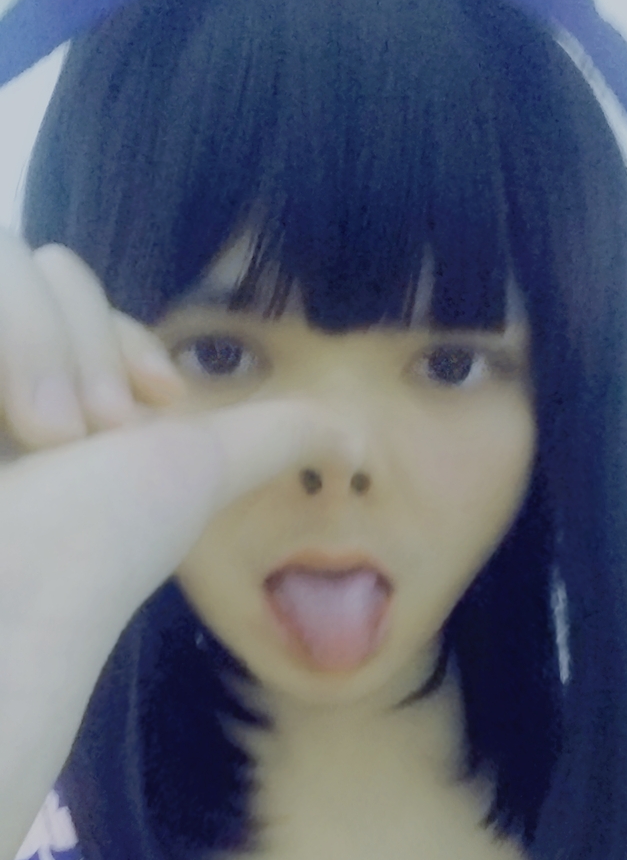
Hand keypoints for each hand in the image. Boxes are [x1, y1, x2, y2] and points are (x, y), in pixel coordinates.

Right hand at [0, 232, 349, 858]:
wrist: (15, 594)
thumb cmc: (102, 548)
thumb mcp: (202, 473)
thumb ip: (272, 439)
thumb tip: (358, 436)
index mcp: (62, 387)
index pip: (77, 290)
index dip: (115, 340)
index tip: (146, 412)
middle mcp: (8, 377)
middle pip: (45, 267)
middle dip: (81, 347)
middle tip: (87, 440)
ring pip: (7, 265)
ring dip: (39, 349)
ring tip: (47, 442)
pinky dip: (5, 337)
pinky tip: (15, 426)